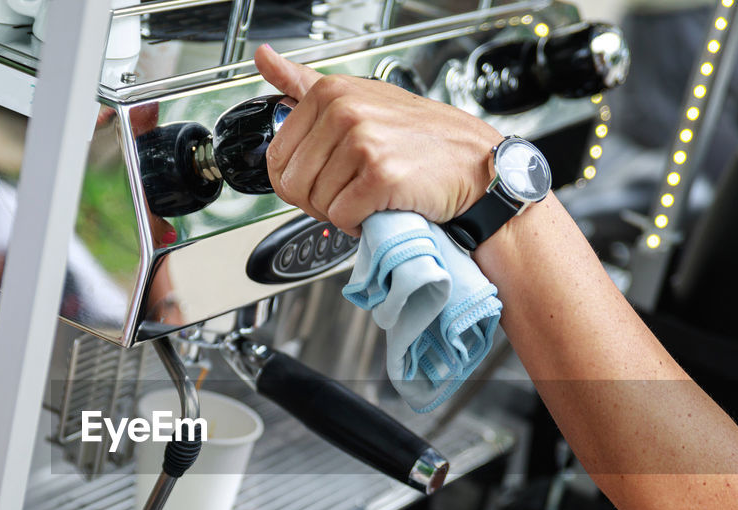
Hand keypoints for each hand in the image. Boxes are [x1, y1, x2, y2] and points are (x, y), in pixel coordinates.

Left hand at [254, 44, 503, 235]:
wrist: (474, 166)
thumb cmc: (418, 138)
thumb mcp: (359, 96)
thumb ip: (304, 83)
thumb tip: (264, 58)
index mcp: (330, 93)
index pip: (278, 158)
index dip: (301, 179)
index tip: (329, 174)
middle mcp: (344, 112)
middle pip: (293, 184)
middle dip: (319, 199)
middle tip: (352, 189)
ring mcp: (363, 142)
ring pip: (317, 203)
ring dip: (343, 211)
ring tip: (371, 193)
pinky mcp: (379, 176)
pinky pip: (342, 217)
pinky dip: (360, 223)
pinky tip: (381, 206)